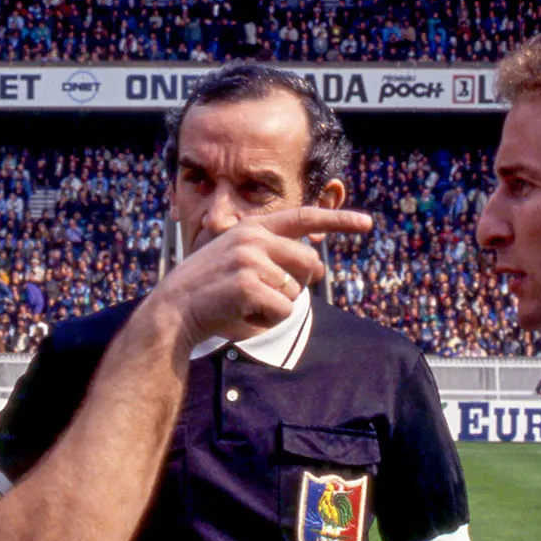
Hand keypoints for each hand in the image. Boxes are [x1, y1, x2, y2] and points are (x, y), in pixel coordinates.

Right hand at [143, 206, 372, 347]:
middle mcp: (254, 238)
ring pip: (295, 294)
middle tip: (264, 296)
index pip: (303, 217)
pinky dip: (265, 323)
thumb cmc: (209, 291)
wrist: (172, 311)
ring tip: (241, 306)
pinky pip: (281, 313)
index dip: (338, 220)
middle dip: (299, 286)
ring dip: (274, 309)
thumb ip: (272, 256)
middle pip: (309, 264)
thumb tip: (315, 269)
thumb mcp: (237, 260)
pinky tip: (239, 316)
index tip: (368, 223)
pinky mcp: (249, 286)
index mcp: (252, 228)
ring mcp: (251, 260)